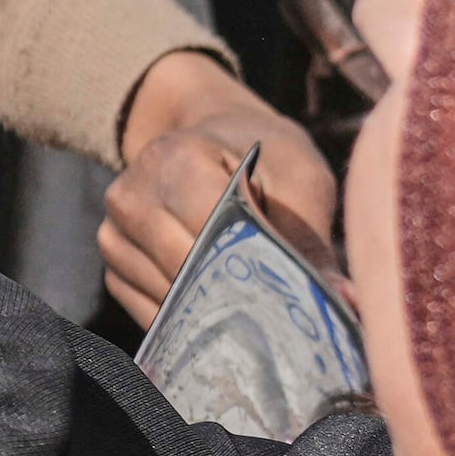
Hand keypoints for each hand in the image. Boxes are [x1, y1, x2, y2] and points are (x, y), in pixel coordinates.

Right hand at [101, 49, 340, 325]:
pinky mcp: (113, 264)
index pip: (208, 231)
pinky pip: (149, 311)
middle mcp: (129, 196)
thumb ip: (311, 238)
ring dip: (212, 311)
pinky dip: (189, 317)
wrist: (213, 138)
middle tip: (281, 310)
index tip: (292, 288)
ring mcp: (112, 232)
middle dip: (236, 294)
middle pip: (184, 270)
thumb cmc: (263, 157)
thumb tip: (342, 301)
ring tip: (252, 309)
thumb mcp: (299, 178)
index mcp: (174, 159)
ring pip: (166, 297)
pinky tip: (219, 309)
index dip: (252, 266)